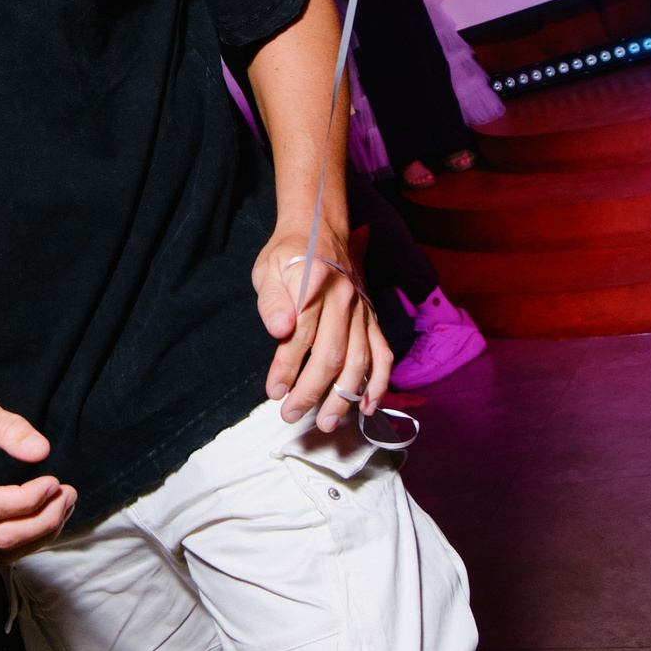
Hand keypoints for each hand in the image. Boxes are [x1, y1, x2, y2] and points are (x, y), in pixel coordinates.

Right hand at [0, 387, 76, 555]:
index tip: (53, 481)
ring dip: (39, 534)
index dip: (27, 501)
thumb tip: (42, 451)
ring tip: (64, 505)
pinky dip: (27, 539)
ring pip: (0, 550)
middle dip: (42, 522)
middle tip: (68, 495)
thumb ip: (10, 427)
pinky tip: (46, 517)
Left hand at [253, 229, 394, 430]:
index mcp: (316, 283)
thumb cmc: (288, 253)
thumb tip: (280, 329)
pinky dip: (379, 381)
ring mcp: (362, 310)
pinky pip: (383, 352)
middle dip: (312, 390)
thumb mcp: (267, 269)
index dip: (287, 366)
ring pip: (359, 359)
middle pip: (332, 353)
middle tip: (291, 414)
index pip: (301, 333)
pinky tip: (369, 404)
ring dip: (344, 394)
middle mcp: (345, 298)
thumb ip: (272, 300)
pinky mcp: (371, 318)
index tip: (274, 391)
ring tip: (327, 421)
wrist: (319, 228)